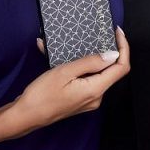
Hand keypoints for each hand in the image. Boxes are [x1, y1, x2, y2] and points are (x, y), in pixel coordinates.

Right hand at [12, 28, 128, 134]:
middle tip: (97, 35)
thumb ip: (90, 62)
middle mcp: (96, 97)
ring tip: (72, 45)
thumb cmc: (42, 94)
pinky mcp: (81, 100)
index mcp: (95, 90)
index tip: (117, 33)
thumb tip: (113, 54)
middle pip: (111, 71)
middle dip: (105, 51)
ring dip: (88, 58)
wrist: (26, 116)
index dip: (124, 48)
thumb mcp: (65, 72)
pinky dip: (78, 67)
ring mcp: (89, 100)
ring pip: (97, 74)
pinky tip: (61, 58)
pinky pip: (86, 79)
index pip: (121, 68)